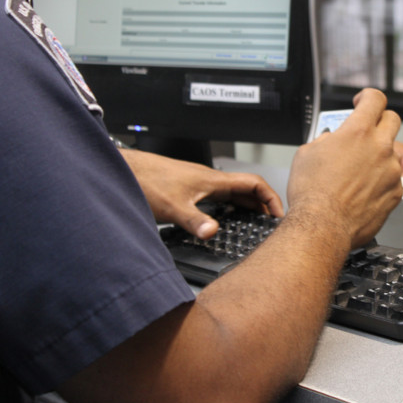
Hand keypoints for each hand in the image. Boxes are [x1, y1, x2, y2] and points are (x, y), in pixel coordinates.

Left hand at [120, 149, 283, 238]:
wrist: (124, 170)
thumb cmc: (144, 181)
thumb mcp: (172, 206)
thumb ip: (194, 221)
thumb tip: (213, 232)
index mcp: (212, 180)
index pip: (254, 183)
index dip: (270, 198)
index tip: (278, 214)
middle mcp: (209, 180)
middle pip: (246, 189)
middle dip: (262, 205)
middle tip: (271, 223)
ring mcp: (200, 183)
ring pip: (232, 193)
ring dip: (247, 206)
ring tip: (254, 223)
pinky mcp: (189, 189)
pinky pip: (219, 196)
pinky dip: (229, 207)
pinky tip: (223, 219)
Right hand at [286, 89, 402, 248]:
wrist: (321, 226)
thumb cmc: (312, 194)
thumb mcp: (307, 153)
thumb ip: (327, 139)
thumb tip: (332, 140)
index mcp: (358, 132)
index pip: (375, 99)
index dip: (368, 97)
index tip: (363, 101)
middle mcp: (379, 148)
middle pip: (392, 120)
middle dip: (380, 121)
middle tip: (367, 130)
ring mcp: (391, 171)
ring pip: (391, 153)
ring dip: (377, 156)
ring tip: (357, 173)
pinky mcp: (396, 192)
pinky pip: (392, 178)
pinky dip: (380, 180)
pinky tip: (362, 191)